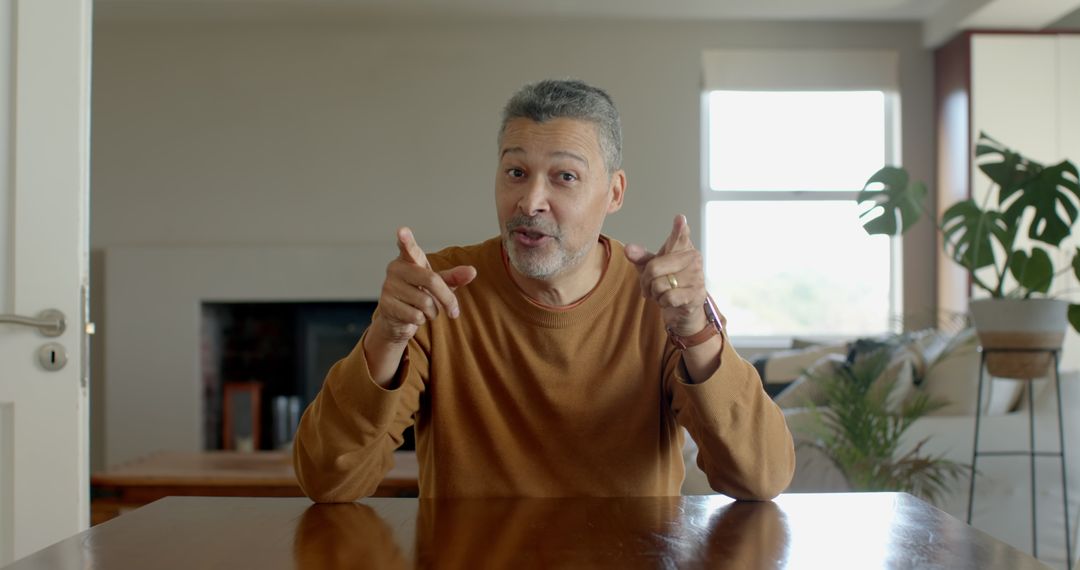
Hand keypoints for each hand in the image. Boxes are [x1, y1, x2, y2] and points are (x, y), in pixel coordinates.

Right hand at [370, 227, 476, 344]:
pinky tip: (413, 316)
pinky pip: (416, 316)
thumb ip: (454, 277)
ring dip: (433, 312)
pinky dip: (422, 320)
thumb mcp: (439, 284)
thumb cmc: (419, 294)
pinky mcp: (386, 305)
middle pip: (432, 280)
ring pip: (425, 302)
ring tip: (425, 310)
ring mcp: (389, 286)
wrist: (398, 318)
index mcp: (409, 260)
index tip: (402, 230)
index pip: (409, 248)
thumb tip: (472, 271)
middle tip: (454, 311)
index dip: (406, 240)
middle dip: (447, 299)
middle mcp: (396, 269)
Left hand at [624, 215, 707, 336]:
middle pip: (654, 268)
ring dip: (655, 293)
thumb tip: (628, 249)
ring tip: (662, 293)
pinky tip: (669, 301)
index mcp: (682, 247)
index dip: (679, 228)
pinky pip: (668, 297)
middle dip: (646, 281)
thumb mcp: (651, 267)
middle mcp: (693, 258)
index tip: (680, 219)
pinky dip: (663, 302)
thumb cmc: (668, 281)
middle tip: (649, 285)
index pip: (680, 236)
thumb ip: (640, 257)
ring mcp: (696, 276)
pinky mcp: (696, 293)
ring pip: (659, 285)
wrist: (682, 307)